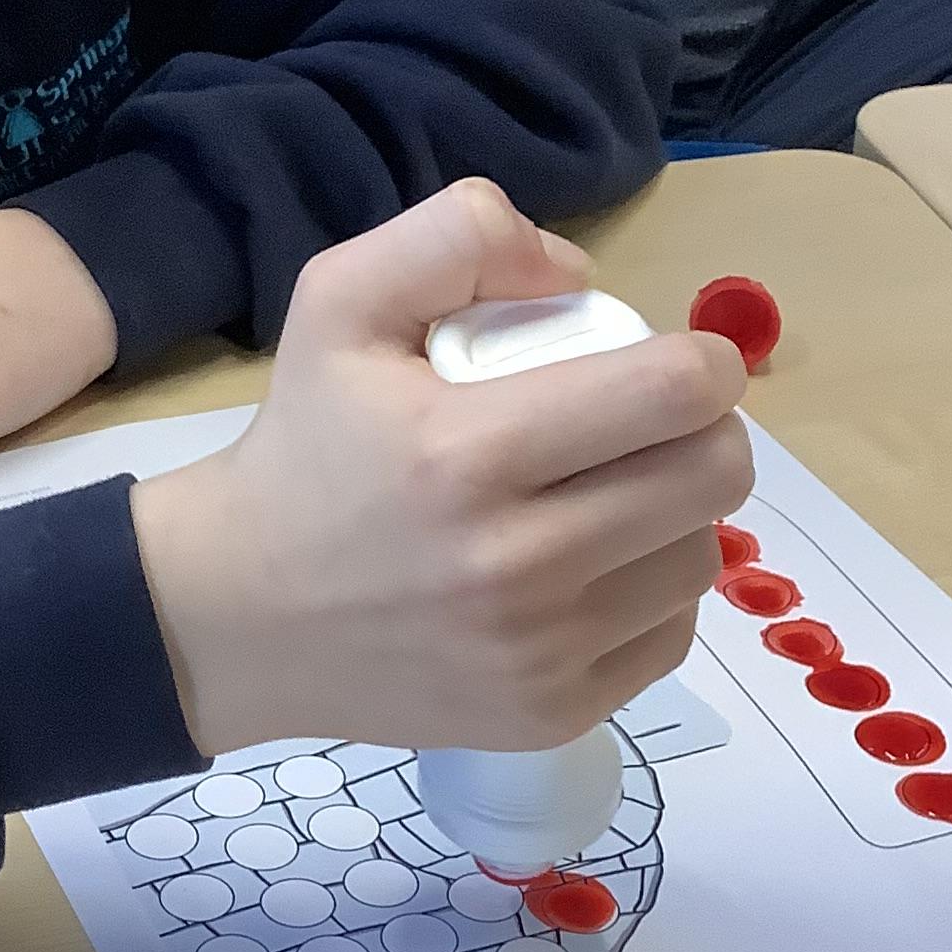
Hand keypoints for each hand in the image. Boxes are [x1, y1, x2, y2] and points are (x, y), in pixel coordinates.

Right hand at [130, 180, 752, 757]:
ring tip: (612, 496)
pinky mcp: (550, 714)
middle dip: (705, 432)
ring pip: (700, 559)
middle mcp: (515, 564)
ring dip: (677, 516)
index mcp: (468, 452)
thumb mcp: (339, 303)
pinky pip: (670, 637)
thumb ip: (455, 237)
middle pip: (714, 478)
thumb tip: (578, 277)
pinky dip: (649, 594)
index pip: (673, 395)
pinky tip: (593, 568)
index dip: (706, 363)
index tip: (679, 362)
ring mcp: (539, 653)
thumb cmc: (303, 449)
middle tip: (653, 424)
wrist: (238, 614)